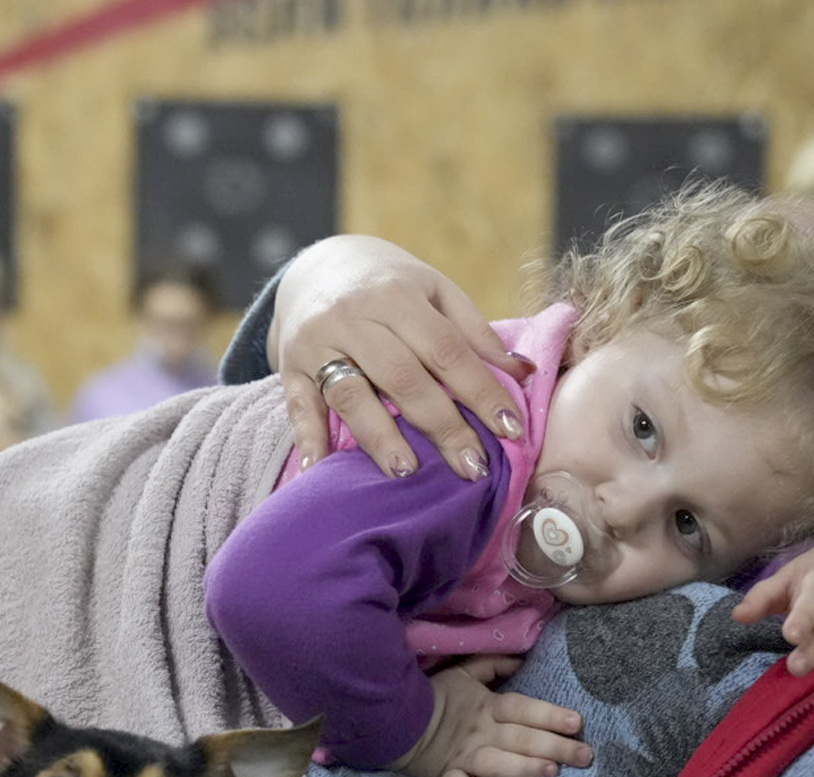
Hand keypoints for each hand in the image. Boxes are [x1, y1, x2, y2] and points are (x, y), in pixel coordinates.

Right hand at [270, 236, 532, 480]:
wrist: (316, 268)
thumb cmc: (390, 287)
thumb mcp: (434, 292)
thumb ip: (475, 332)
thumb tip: (524, 373)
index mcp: (396, 295)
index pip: (446, 349)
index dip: (480, 390)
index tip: (511, 430)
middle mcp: (354, 317)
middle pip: (403, 377)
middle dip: (442, 426)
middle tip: (473, 467)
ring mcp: (317, 343)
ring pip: (351, 394)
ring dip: (379, 436)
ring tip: (407, 473)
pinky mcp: (289, 367)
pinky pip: (299, 407)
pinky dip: (309, 439)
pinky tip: (323, 469)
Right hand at [392, 656, 592, 776]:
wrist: (390, 715)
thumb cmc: (432, 696)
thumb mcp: (463, 674)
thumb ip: (493, 665)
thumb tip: (522, 658)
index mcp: (487, 706)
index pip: (523, 708)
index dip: (549, 714)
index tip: (578, 722)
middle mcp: (481, 732)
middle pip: (521, 738)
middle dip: (554, 746)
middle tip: (585, 756)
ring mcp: (462, 755)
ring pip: (497, 762)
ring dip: (523, 767)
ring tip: (551, 772)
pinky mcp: (443, 775)